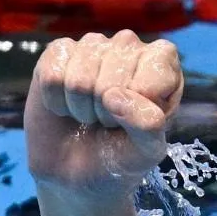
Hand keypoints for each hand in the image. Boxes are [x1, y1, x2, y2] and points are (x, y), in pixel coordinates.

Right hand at [24, 30, 183, 197]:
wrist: (78, 169)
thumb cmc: (122, 155)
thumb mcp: (148, 150)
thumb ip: (148, 125)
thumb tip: (115, 95)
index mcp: (163, 66)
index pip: (156, 67)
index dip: (142, 100)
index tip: (139, 119)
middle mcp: (131, 47)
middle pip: (115, 72)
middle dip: (108, 109)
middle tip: (110, 121)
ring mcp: (93, 46)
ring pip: (81, 76)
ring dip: (82, 107)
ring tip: (90, 115)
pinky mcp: (59, 51)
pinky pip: (52, 74)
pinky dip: (56, 101)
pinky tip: (66, 106)